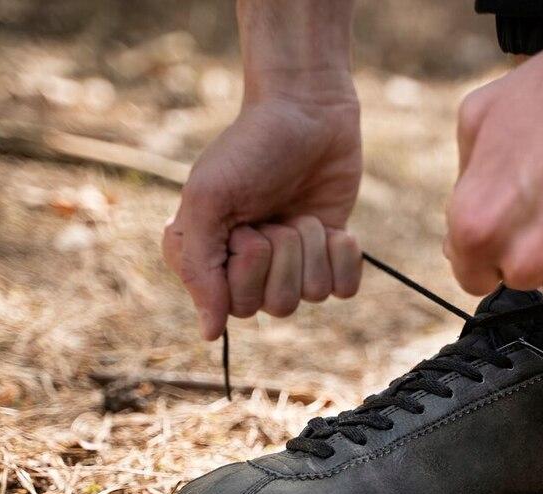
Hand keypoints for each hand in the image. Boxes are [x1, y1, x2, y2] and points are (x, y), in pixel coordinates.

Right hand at [163, 91, 361, 339]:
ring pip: (310, 297)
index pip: (233, 306)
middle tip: (275, 217)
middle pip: (275, 306)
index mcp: (210, 258)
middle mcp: (248, 267)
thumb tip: (208, 333)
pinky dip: (342, 257)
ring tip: (301, 214)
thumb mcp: (209, 199)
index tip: (244, 228)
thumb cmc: (250, 148)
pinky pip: (343, 290)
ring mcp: (291, 263)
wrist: (306, 112)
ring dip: (311, 249)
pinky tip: (333, 228)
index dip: (246, 269)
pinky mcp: (329, 255)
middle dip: (283, 256)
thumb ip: (199, 268)